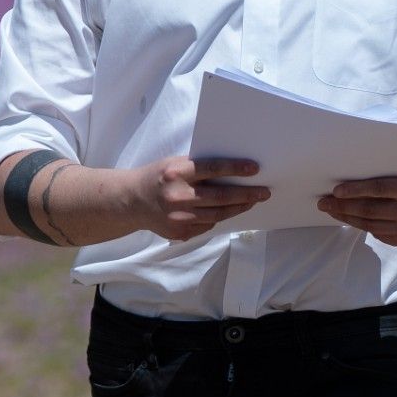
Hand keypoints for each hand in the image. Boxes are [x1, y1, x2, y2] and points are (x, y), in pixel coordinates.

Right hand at [131, 157, 269, 241]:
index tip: (255, 169)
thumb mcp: (174, 164)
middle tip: (264, 192)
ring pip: (218, 214)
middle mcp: (178, 196)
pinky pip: (207, 226)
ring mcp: (179, 217)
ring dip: (238, 207)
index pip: (213, 169)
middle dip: (246, 194)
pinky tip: (229, 210)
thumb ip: (198, 168)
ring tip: (252, 201)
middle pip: (220, 196)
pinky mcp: (179, 232)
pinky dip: (219, 218)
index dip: (235, 169)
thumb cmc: (158, 176)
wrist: (132, 201)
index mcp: (177, 172)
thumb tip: (232, 172)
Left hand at [317, 163, 396, 247]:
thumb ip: (387, 176)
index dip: (354, 191)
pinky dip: (364, 226)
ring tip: (333, 211)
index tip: (335, 191)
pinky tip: (353, 219)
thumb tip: (354, 178)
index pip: (377, 190)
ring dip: (349, 218)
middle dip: (342, 207)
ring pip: (370, 225)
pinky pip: (379, 234)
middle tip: (324, 203)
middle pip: (369, 211)